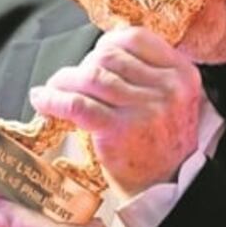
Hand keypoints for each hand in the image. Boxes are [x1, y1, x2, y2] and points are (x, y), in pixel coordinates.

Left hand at [30, 27, 202, 198]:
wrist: (170, 187)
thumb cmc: (162, 143)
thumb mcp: (172, 99)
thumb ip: (148, 73)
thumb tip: (99, 53)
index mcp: (183, 75)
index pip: (136, 39)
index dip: (108, 43)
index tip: (94, 55)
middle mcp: (168, 89)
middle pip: (109, 56)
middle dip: (84, 65)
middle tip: (72, 79)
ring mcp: (145, 109)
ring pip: (90, 77)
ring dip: (64, 80)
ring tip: (53, 87)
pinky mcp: (120, 130)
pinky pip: (77, 104)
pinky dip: (54, 100)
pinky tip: (42, 100)